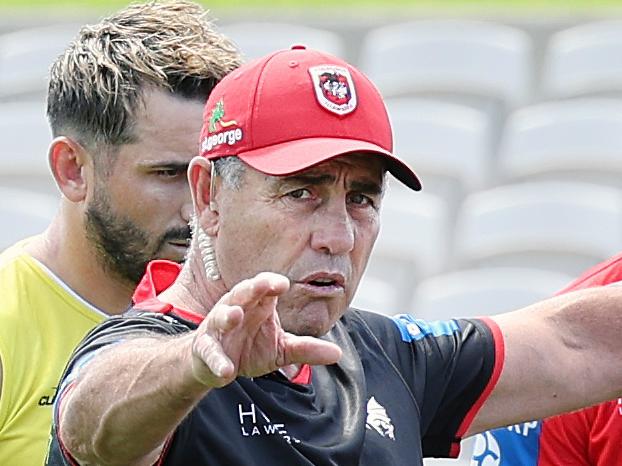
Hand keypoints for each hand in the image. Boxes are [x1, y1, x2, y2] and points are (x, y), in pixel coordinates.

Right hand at [190, 272, 341, 387]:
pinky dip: (217, 360)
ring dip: (227, 314)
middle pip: (243, 292)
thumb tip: (338, 354)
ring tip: (235, 316)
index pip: (265, 287)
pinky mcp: (206, 349)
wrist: (215, 365)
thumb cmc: (250, 347)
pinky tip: (226, 370)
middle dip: (253, 287)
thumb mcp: (281, 349)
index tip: (284, 284)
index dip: (272, 283)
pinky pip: (210, 352)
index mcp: (257, 304)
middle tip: (264, 284)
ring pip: (221, 316)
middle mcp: (237, 309)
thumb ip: (306, 349)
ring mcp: (219, 328)